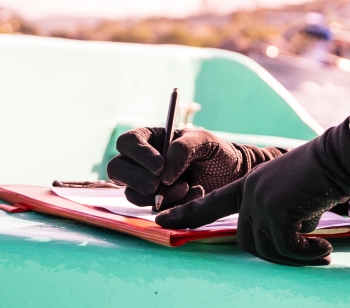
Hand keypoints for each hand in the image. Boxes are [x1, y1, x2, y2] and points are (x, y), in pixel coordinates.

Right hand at [106, 127, 284, 209]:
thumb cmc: (217, 153)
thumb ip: (184, 148)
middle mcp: (142, 162)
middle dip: (137, 179)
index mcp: (151, 139)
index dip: (138, 154)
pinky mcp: (156, 205)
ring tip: (187, 187)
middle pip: (116, 169)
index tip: (160, 166)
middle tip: (160, 184)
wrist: (232, 177)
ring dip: (158, 195)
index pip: (127, 142)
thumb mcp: (205, 141)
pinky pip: (151, 210)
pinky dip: (171, 207)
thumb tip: (163, 172)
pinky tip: (193, 196)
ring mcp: (146, 185)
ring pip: (132, 194)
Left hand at [156, 124, 349, 265]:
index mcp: (249, 185)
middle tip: (308, 252)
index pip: (211, 203)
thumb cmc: (323, 174)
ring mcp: (261, 200)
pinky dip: (306, 254)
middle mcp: (250, 192)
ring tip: (320, 250)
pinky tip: (325, 249)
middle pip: (247, 241)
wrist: (340, 156)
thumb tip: (284, 241)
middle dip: (276, 254)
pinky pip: (286, 248)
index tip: (161, 220)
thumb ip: (278, 213)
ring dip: (296, 256)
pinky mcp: (277, 209)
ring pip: (265, 248)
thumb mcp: (292, 193)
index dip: (187, 214)